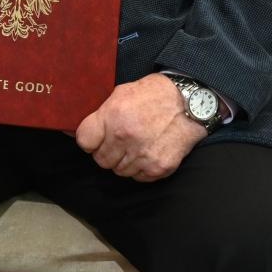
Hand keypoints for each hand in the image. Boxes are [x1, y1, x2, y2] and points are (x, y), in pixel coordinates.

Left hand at [74, 73, 206, 181]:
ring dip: (123, 161)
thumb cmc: (152, 95)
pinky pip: (137, 178)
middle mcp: (125, 138)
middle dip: (106, 152)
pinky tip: (146, 153)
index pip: (84, 141)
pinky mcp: (158, 168)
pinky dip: (139, 169)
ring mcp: (142, 155)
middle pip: (100, 160)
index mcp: (112, 117)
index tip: (95, 139)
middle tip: (117, 142)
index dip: (89, 140)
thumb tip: (83, 132)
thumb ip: (101, 115)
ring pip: (118, 171)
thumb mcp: (119, 94)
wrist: (189, 103)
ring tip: (135, 146)